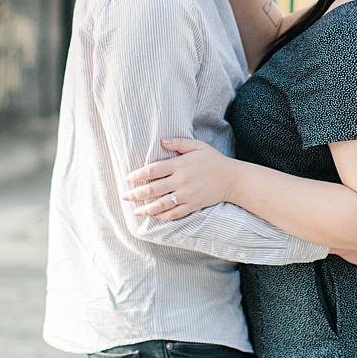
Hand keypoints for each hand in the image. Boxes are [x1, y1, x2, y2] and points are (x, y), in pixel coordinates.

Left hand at [123, 138, 237, 220]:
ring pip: (162, 203)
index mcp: (180, 164)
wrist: (232, 179)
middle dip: (136, 194)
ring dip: (146, 208)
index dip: (138, 175)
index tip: (128, 179)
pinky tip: (154, 216)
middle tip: (124, 197)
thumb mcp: (197, 146)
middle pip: (153, 188)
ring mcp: (187, 195)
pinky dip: (164, 216)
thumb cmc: (213, 160)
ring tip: (135, 212)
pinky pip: (176, 213)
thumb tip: (161, 141)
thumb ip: (179, 144)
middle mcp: (181, 180)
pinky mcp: (194, 205)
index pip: (153, 170)